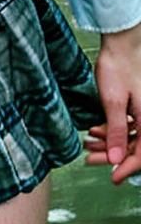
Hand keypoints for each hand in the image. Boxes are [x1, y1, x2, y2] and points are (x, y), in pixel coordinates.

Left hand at [86, 22, 140, 182]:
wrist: (121, 45)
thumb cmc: (118, 69)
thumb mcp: (113, 102)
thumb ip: (116, 131)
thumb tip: (115, 159)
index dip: (128, 168)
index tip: (112, 178)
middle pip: (134, 147)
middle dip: (112, 156)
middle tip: (90, 161)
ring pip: (129, 136)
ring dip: (109, 143)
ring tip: (88, 147)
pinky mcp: (135, 106)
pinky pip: (126, 125)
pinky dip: (111, 130)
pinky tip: (94, 132)